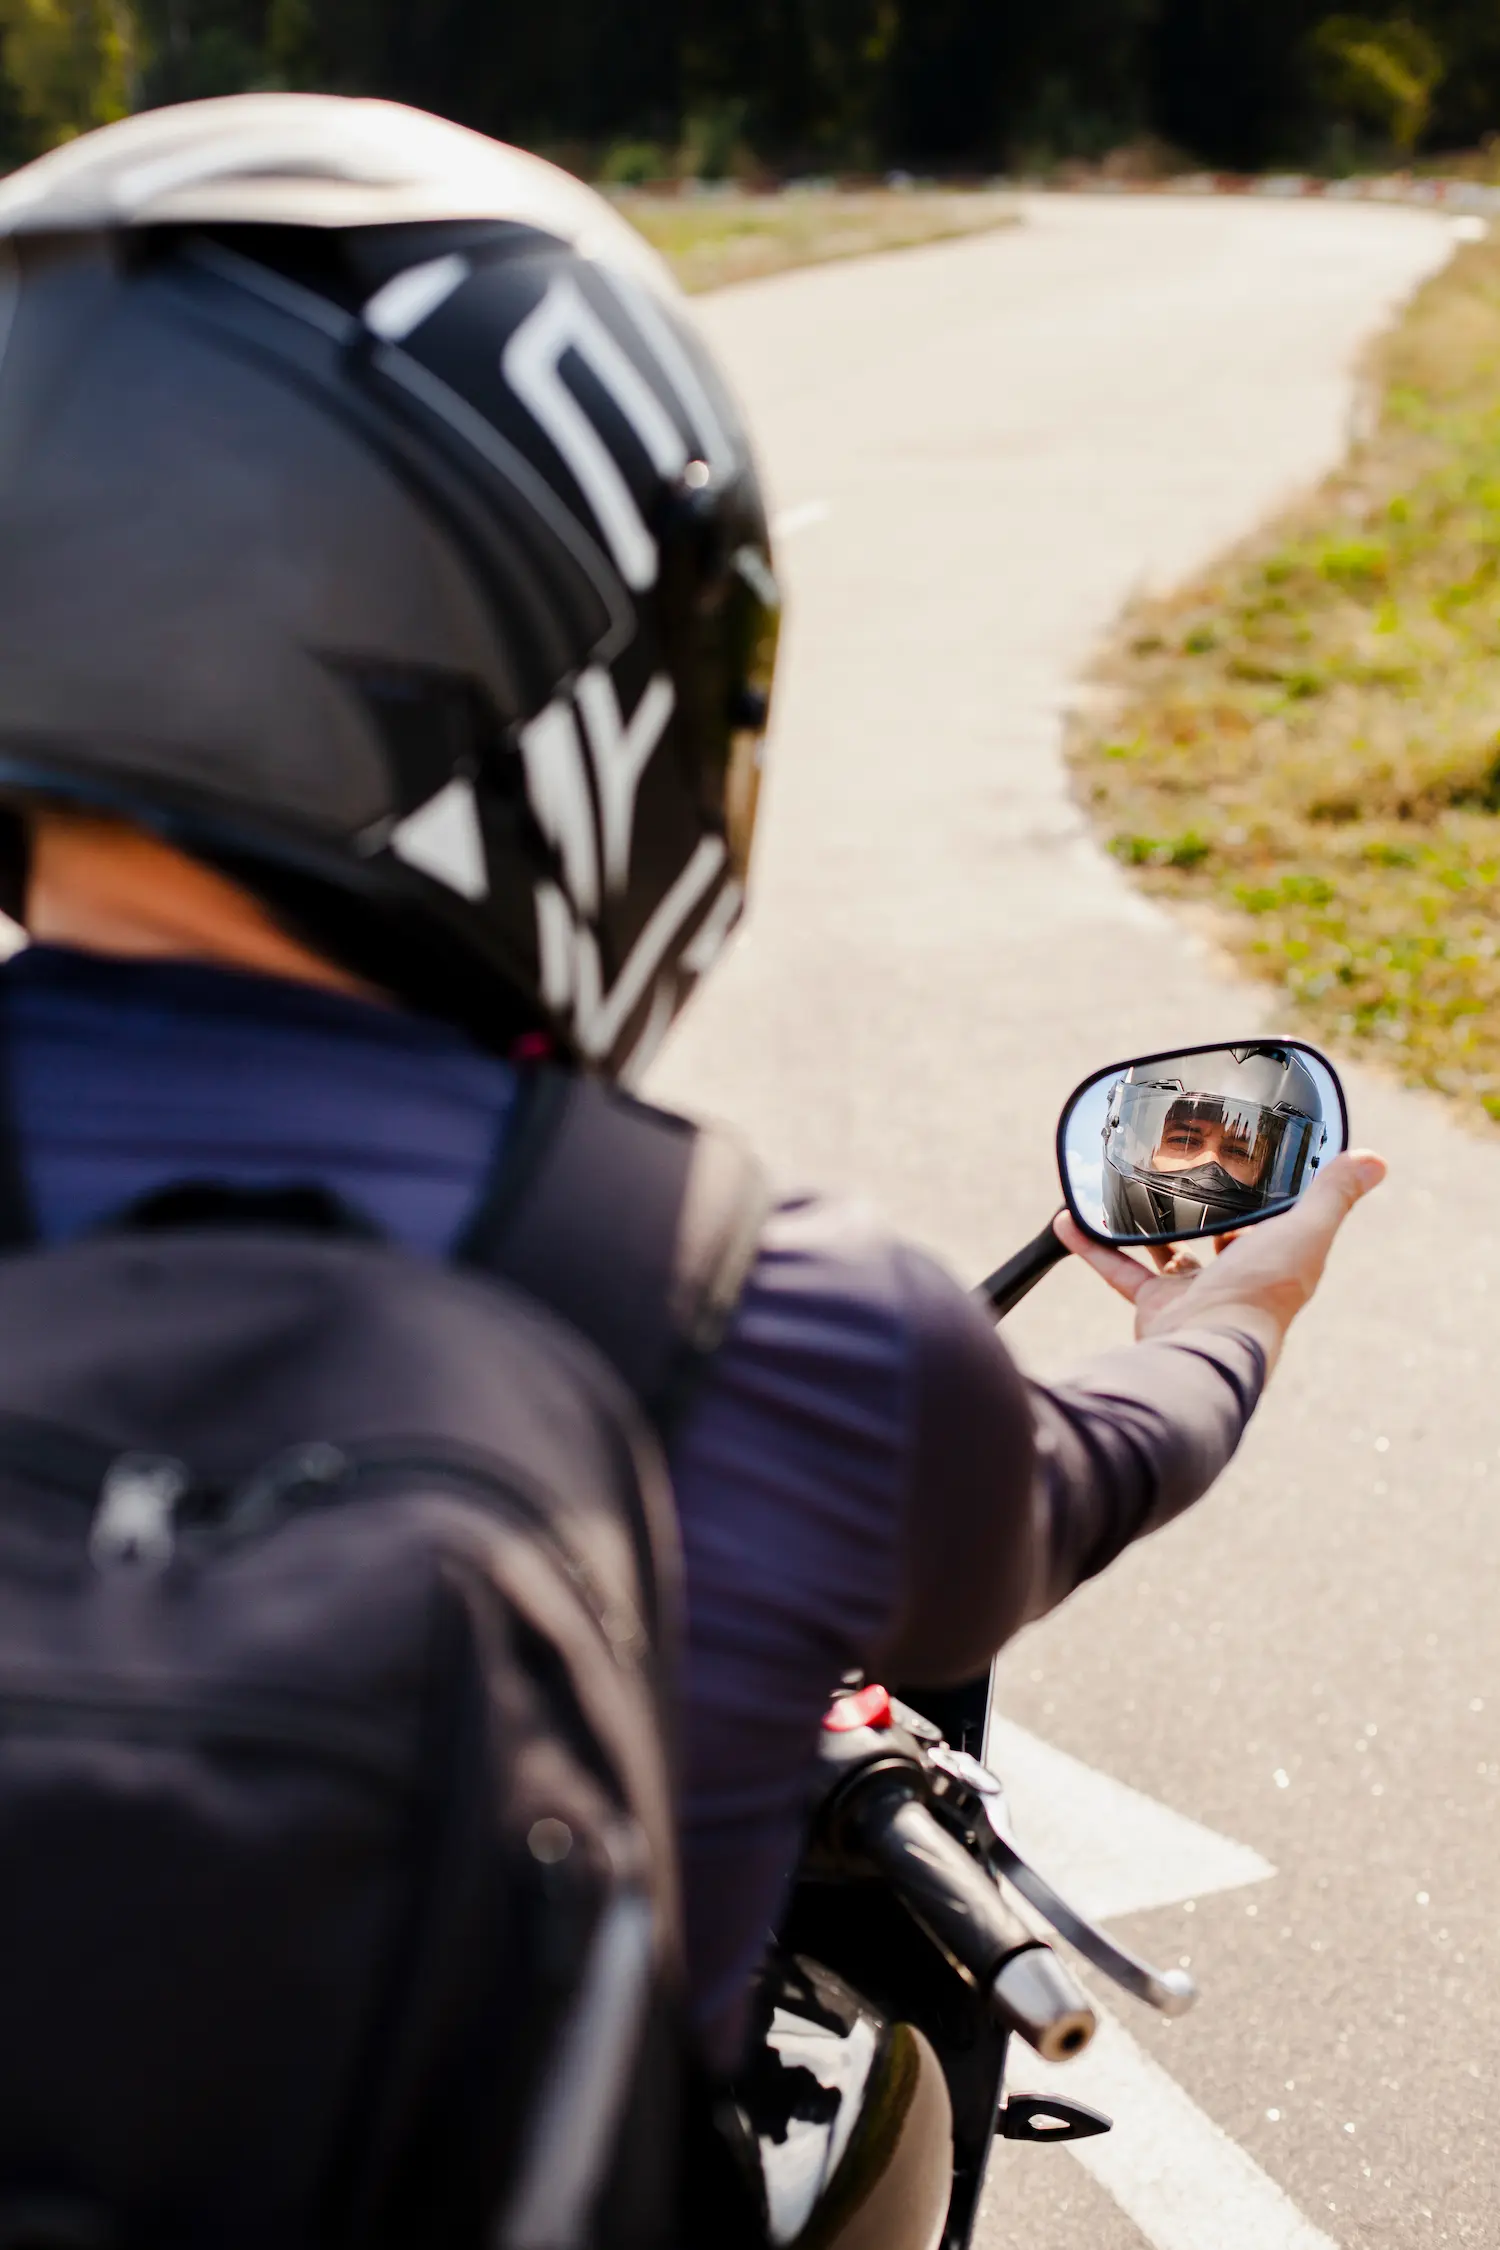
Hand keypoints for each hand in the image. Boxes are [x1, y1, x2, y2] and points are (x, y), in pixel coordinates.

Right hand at [1053, 1149, 1386, 1375]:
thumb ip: (1332, 1194)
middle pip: (1217, 1239)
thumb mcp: (1305, 1230)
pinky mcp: (1154, 1305)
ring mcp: (1192, 1294)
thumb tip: (1374, 1160)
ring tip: (1127, 1189)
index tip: (1247, 1159)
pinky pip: (1119, 1270)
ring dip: (1145, 1225)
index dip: (1264, 1196)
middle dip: (1203, 1210)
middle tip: (1184, 1167)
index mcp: (1273, 1262)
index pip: (1272, 1224)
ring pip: (1166, 1253)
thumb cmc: (1262, 1293)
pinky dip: (1093, 1245)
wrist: (1208, 1345)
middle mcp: (1233, 1280)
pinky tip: (1073, 1219)